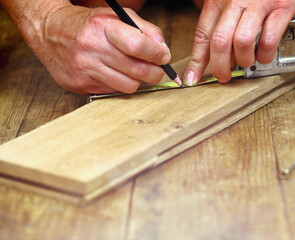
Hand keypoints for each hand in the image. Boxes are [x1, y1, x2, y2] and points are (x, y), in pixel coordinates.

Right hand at [34, 5, 169, 93]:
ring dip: (137, 81)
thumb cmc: (88, 24)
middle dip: (154, 72)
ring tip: (134, 71)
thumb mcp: (117, 16)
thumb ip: (145, 29)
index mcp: (102, 27)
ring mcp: (84, 69)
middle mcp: (91, 48)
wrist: (49, 31)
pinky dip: (119, 84)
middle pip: (137, 71)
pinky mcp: (79, 85)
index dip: (157, 54)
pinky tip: (114, 74)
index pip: (138, 45)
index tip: (163, 57)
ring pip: (128, 86)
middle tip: (156, 69)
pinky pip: (112, 92)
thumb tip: (164, 50)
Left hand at [184, 0, 294, 84]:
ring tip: (247, 62)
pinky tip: (264, 55)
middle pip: (220, 41)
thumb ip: (219, 19)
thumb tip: (214, 50)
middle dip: (219, 67)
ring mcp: (259, 4)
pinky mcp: (281, 7)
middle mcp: (236, 0)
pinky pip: (269, 39)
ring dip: (243, 60)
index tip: (192, 78)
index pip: (203, 34)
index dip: (196, 60)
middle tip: (223, 77)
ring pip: (242, 42)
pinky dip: (265, 54)